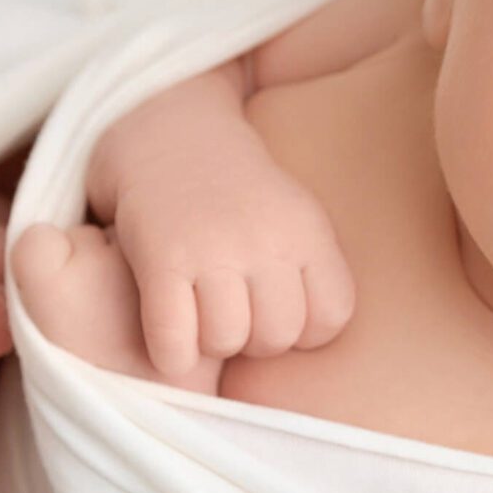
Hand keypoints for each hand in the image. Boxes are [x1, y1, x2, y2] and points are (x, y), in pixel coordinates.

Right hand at [107, 150, 356, 379]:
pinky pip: (174, 339)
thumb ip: (316, 273)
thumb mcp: (297, 217)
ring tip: (204, 318)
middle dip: (255, 340)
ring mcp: (211, 247)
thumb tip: (314, 342)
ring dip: (212, 343)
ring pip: (226, 340)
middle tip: (236, 315)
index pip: (331, 317)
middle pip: (276, 336)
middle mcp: (264, 238)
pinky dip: (172, 353)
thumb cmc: (240, 198)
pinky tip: (170, 337)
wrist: (172, 138)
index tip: (278, 312)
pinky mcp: (162, 259)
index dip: (306, 331)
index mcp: (306, 230)